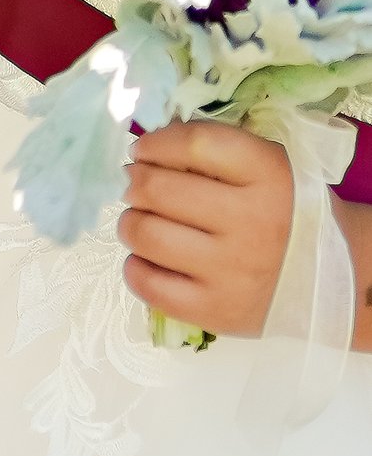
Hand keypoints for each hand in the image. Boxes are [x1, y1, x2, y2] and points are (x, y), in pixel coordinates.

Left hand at [119, 121, 294, 337]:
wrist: (326, 278)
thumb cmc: (281, 210)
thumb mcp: (262, 165)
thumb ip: (210, 149)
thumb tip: (145, 148)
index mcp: (267, 175)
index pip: (195, 144)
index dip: (156, 143)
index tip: (142, 150)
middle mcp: (252, 222)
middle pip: (159, 189)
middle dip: (134, 182)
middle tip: (136, 185)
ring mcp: (233, 271)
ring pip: (147, 235)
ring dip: (130, 222)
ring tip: (139, 220)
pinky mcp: (218, 312)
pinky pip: (151, 286)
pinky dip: (135, 268)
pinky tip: (146, 258)